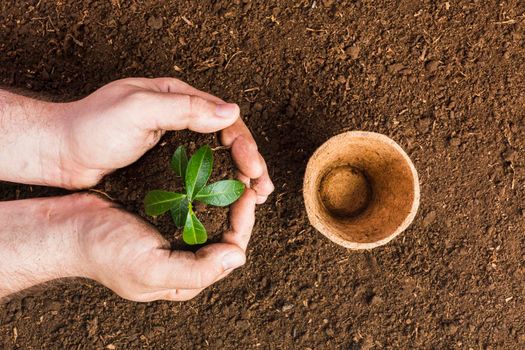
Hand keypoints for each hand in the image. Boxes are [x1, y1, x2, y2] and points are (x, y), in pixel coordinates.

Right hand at [0, 191, 256, 301]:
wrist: (65, 228)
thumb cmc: (104, 252)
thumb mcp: (150, 269)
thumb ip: (196, 270)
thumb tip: (237, 258)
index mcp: (185, 277)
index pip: (230, 251)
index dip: (244, 223)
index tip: (248, 194)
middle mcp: (184, 258)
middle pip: (226, 233)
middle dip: (240, 206)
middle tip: (248, 178)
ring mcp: (173, 237)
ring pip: (212, 216)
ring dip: (226, 195)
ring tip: (236, 172)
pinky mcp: (162, 217)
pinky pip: (194, 203)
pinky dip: (206, 188)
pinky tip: (210, 172)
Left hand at [60, 78, 273, 201]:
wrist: (60, 152)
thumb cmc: (92, 126)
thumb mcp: (138, 109)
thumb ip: (184, 109)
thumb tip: (231, 112)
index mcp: (177, 97)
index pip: (223, 116)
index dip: (243, 143)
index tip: (254, 168)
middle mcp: (179, 116)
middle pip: (225, 138)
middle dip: (248, 162)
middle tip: (263, 188)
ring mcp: (173, 140)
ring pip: (216, 156)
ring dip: (237, 175)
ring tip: (255, 196)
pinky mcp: (165, 162)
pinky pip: (199, 171)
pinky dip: (216, 183)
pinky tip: (226, 198)